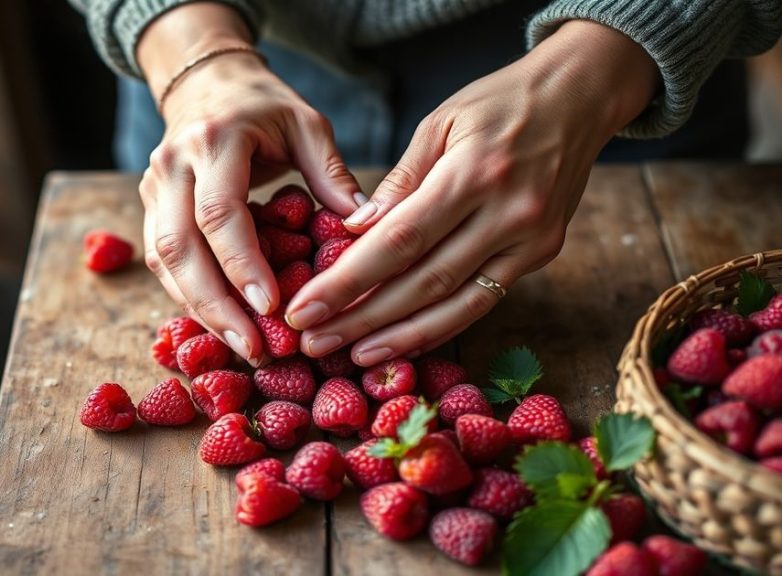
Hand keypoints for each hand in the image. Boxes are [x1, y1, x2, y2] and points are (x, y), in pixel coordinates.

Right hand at [136, 4, 361, 364]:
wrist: (208, 83)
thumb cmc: (264, 107)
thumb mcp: (307, 125)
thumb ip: (333, 174)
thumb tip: (366, 228)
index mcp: (213, 140)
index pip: (219, 213)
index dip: (242, 265)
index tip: (271, 308)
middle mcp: (172, 166)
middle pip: (180, 248)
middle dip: (215, 305)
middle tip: (254, 348)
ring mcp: (153, 188)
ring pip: (164, 262)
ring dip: (200, 310)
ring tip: (242, 347)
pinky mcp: (150, 208)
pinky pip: (163, 263)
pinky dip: (191, 297)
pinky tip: (223, 324)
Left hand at [285, 20, 657, 365]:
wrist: (580, 96)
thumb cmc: (498, 102)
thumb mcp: (440, 122)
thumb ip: (399, 182)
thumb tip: (353, 233)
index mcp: (473, 173)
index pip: (399, 241)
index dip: (348, 282)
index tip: (304, 309)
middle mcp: (507, 213)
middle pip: (422, 282)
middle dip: (362, 318)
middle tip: (313, 342)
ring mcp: (531, 240)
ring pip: (456, 304)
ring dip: (400, 337)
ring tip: (351, 357)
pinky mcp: (542, 254)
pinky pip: (483, 300)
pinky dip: (441, 326)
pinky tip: (402, 342)